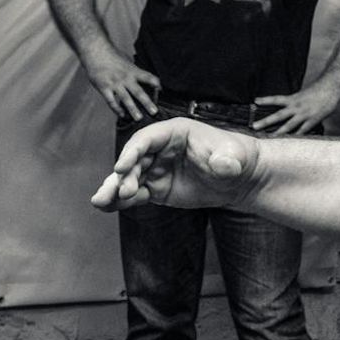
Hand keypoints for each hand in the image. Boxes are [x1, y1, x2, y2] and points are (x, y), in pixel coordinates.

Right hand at [85, 49, 160, 121]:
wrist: (96, 52)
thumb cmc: (113, 57)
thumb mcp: (128, 61)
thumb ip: (135, 71)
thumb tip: (145, 79)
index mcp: (133, 70)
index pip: (148, 77)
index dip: (156, 84)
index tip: (162, 91)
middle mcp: (126, 78)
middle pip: (138, 92)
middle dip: (147, 103)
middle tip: (154, 112)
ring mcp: (115, 84)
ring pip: (125, 99)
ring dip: (133, 109)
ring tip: (139, 119)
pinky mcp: (104, 88)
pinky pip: (111, 101)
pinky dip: (117, 109)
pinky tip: (122, 115)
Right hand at [91, 117, 257, 211]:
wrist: (240, 177)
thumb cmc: (237, 157)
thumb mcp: (234, 157)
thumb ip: (227, 160)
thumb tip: (225, 165)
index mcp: (175, 132)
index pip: (147, 138)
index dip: (132, 151)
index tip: (121, 167)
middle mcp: (161, 148)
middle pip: (134, 159)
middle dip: (122, 176)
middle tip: (118, 192)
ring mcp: (156, 168)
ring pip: (129, 177)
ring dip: (114, 189)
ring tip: (100, 203)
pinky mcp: (157, 188)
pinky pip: (135, 193)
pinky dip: (121, 200)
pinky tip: (108, 207)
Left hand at [253, 78, 339, 134]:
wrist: (332, 86)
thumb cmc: (320, 89)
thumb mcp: (304, 94)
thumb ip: (296, 102)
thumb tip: (290, 109)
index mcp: (294, 98)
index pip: (276, 99)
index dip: (266, 100)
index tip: (255, 101)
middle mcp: (296, 106)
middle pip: (278, 115)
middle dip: (266, 121)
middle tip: (254, 126)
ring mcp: (304, 114)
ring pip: (288, 125)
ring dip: (278, 132)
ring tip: (269, 137)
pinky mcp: (313, 120)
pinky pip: (303, 130)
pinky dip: (296, 136)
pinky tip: (291, 143)